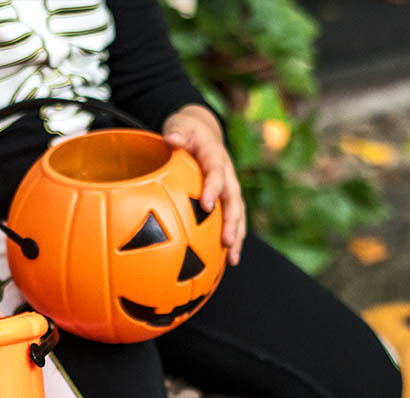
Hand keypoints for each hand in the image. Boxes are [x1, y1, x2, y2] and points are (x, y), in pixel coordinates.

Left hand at [162, 104, 246, 265]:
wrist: (202, 131)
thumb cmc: (186, 130)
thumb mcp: (179, 125)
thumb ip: (176, 132)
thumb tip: (172, 138)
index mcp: (215, 155)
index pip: (216, 171)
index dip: (213, 188)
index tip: (206, 205)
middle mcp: (227, 173)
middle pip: (233, 198)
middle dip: (231, 221)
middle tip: (225, 241)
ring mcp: (229, 187)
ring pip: (237, 212)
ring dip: (236, 235)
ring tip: (233, 259)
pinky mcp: (226, 198)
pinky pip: (232, 219)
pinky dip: (231, 238)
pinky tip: (226, 260)